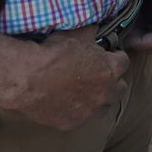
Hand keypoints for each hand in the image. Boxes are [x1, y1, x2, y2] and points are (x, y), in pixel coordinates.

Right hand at [0, 28, 129, 129]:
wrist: (28, 77)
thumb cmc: (54, 53)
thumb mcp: (76, 34)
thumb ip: (91, 32)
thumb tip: (96, 28)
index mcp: (110, 70)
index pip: (124, 62)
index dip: (115, 57)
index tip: (107, 56)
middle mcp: (106, 93)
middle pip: (119, 88)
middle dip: (112, 81)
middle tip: (98, 74)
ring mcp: (89, 111)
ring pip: (103, 107)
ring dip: (98, 99)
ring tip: (84, 91)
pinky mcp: (72, 123)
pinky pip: (81, 118)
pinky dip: (77, 111)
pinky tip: (66, 103)